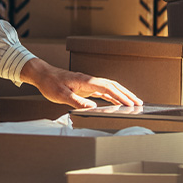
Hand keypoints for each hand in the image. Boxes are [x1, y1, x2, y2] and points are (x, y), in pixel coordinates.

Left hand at [19, 58, 142, 109]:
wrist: (43, 75)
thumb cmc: (50, 83)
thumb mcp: (61, 95)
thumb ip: (77, 101)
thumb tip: (93, 107)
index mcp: (85, 81)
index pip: (107, 88)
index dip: (120, 96)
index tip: (130, 103)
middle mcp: (89, 80)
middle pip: (113, 86)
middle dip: (127, 94)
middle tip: (139, 103)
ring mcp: (89, 83)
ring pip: (110, 87)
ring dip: (122, 94)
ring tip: (133, 102)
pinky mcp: (86, 86)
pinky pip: (103, 91)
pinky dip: (113, 95)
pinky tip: (117, 102)